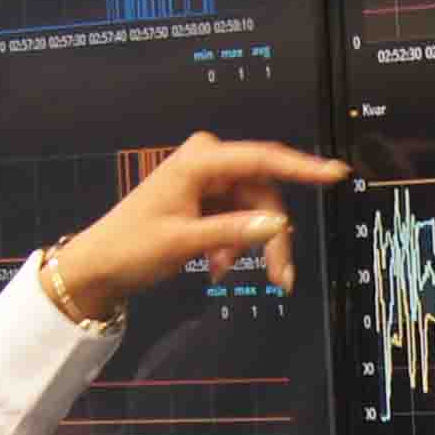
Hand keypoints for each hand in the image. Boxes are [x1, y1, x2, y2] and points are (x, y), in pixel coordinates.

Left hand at [43, 133, 355, 324]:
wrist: (98, 266)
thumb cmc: (130, 247)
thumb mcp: (184, 241)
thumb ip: (233, 231)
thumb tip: (278, 225)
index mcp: (199, 160)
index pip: (262, 159)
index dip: (302, 167)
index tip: (335, 173)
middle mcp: (206, 163)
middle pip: (263, 194)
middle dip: (271, 235)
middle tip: (281, 275)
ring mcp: (206, 181)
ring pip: (254, 211)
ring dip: (249, 245)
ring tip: (224, 271)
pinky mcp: (205, 200)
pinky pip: (238, 219)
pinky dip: (234, 244)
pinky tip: (216, 265)